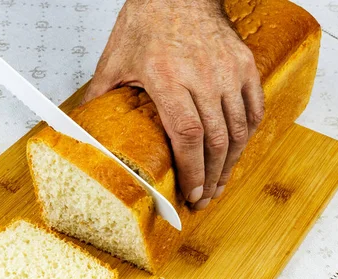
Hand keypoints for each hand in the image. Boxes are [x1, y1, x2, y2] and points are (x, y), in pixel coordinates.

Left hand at [84, 0, 263, 209]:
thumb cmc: (147, 21)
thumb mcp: (115, 59)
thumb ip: (102, 96)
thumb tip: (82, 127)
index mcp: (168, 79)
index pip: (188, 136)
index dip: (193, 171)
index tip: (192, 193)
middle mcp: (203, 77)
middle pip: (216, 140)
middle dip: (212, 177)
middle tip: (205, 198)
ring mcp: (228, 71)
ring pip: (238, 129)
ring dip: (231, 162)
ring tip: (220, 183)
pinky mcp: (245, 64)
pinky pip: (254, 107)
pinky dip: (248, 134)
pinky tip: (238, 150)